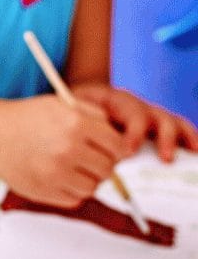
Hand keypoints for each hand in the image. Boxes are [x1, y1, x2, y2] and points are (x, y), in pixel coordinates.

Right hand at [0, 93, 124, 207]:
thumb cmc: (29, 118)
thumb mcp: (63, 104)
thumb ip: (95, 116)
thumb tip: (123, 141)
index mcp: (75, 124)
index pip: (118, 146)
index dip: (116, 148)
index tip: (108, 148)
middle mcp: (66, 149)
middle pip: (107, 169)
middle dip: (103, 164)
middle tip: (90, 158)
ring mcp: (54, 173)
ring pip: (92, 187)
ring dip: (88, 179)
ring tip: (74, 167)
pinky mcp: (43, 191)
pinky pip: (74, 199)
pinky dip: (71, 190)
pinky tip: (59, 176)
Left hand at [70, 83, 197, 161]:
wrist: (76, 108)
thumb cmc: (73, 117)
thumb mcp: (72, 119)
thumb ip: (79, 130)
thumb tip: (81, 153)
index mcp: (116, 101)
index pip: (132, 112)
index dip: (134, 132)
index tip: (128, 152)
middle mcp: (138, 107)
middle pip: (157, 116)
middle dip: (164, 138)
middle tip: (164, 158)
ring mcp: (151, 117)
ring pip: (172, 122)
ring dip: (179, 140)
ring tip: (183, 157)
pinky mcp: (160, 128)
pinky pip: (180, 130)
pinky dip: (190, 140)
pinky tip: (195, 153)